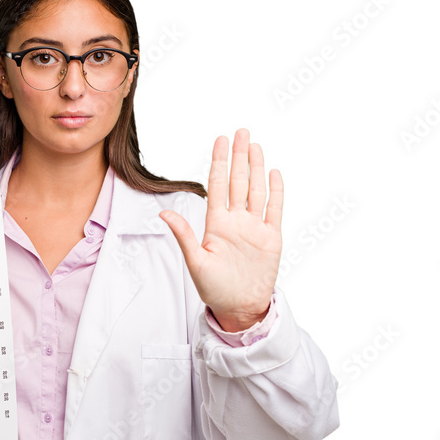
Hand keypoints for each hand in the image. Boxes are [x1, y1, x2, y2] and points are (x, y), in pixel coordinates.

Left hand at [159, 128, 282, 331]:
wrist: (239, 308)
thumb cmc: (214, 289)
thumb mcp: (195, 262)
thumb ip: (183, 235)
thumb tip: (163, 212)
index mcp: (216, 223)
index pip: (217, 185)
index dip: (219, 162)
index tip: (220, 140)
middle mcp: (236, 221)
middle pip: (238, 181)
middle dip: (239, 156)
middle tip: (241, 132)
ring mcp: (254, 227)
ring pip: (256, 190)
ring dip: (256, 168)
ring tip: (255, 146)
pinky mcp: (271, 238)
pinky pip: (274, 210)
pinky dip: (276, 191)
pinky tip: (273, 173)